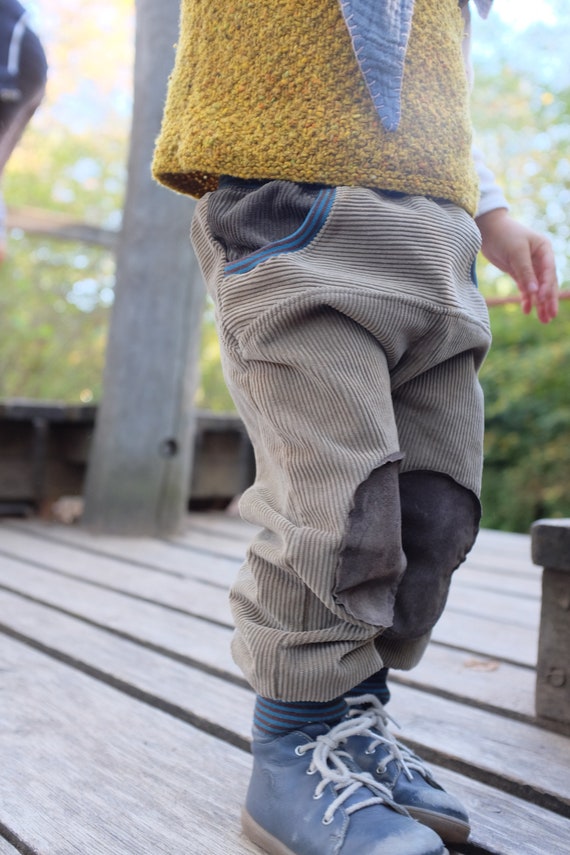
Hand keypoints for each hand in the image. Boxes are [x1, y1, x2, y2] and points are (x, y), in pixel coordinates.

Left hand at [476, 208, 558, 323]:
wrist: (487, 229)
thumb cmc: (504, 235)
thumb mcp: (516, 252)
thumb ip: (525, 272)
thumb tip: (535, 292)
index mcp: (545, 250)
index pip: (549, 272)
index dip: (547, 287)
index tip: (542, 299)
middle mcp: (540, 258)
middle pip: (546, 283)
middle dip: (548, 300)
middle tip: (550, 317)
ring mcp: (530, 266)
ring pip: (537, 288)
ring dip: (540, 303)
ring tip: (544, 320)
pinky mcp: (519, 272)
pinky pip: (526, 288)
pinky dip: (527, 299)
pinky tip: (526, 311)